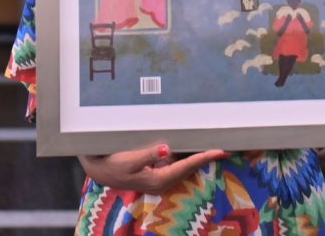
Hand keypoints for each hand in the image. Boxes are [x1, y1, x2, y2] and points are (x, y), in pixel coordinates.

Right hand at [79, 144, 228, 193]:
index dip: (204, 157)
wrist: (99, 169)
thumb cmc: (112, 165)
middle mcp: (163, 181)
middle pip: (190, 167)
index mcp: (159, 180)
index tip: (220, 151)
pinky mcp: (156, 171)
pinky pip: (175, 162)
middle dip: (206, 157)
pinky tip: (190, 143)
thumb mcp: (128, 160)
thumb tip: (166, 149)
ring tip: (212, 144)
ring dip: (196, 155)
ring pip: (184, 164)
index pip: (187, 166)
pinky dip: (184, 154)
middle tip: (225, 147)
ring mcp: (160, 177)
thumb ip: (148, 155)